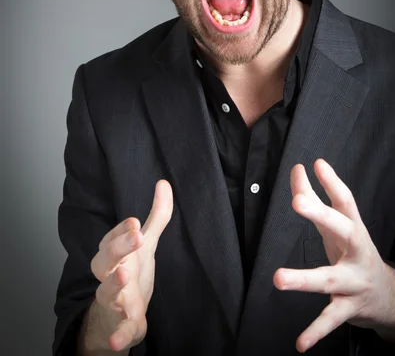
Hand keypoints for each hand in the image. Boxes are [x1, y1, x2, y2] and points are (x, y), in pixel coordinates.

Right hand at [88, 179, 172, 351]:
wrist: (119, 317)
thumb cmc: (131, 273)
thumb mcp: (146, 244)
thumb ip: (156, 216)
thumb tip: (163, 183)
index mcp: (114, 254)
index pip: (112, 238)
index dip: (122, 231)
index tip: (135, 221)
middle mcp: (109, 275)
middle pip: (104, 260)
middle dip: (118, 247)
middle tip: (135, 236)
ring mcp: (114, 300)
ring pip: (106, 292)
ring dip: (112, 285)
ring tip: (123, 275)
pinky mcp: (122, 324)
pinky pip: (118, 329)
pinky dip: (118, 334)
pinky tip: (119, 339)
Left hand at [273, 159, 394, 352]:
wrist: (388, 295)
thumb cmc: (353, 252)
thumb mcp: (337, 226)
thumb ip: (314, 199)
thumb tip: (298, 170)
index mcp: (353, 229)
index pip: (345, 201)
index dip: (331, 182)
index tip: (315, 164)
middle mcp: (358, 252)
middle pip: (343, 230)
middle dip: (321, 214)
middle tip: (297, 201)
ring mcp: (355, 281)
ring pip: (329, 279)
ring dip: (304, 279)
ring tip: (278, 278)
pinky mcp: (350, 308)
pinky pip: (330, 319)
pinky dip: (315, 332)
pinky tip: (299, 344)